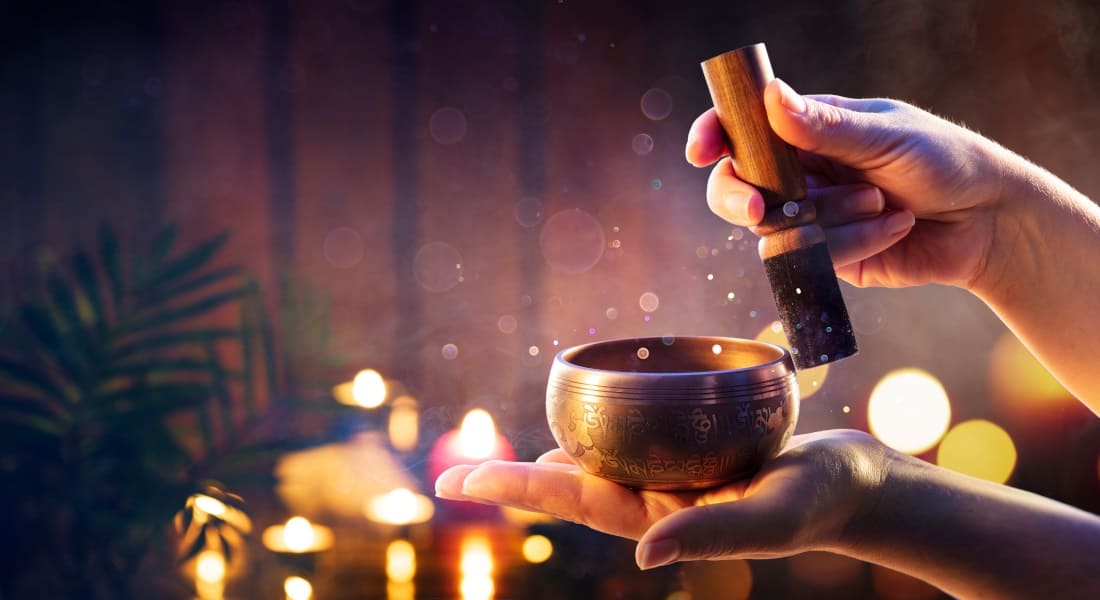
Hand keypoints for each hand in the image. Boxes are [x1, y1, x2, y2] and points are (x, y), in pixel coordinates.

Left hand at [435, 429, 891, 568]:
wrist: (861, 488)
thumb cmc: (824, 501)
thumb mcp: (771, 516)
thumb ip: (711, 534)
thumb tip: (643, 552)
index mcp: (662, 520)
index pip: (574, 503)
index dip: (516, 490)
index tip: (458, 483)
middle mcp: (658, 503)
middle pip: (572, 490)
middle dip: (515, 483)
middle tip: (456, 477)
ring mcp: (673, 482)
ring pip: (598, 470)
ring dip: (552, 464)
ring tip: (505, 460)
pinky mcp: (694, 460)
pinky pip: (635, 447)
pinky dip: (602, 437)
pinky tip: (588, 424)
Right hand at [690, 79, 1010, 290]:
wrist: (988, 223)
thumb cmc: (945, 161)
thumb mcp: (885, 136)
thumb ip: (825, 126)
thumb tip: (771, 96)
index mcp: (808, 130)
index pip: (744, 129)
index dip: (714, 136)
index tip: (703, 150)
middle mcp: (802, 173)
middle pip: (736, 185)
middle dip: (739, 197)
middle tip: (758, 207)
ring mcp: (812, 217)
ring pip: (775, 227)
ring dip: (829, 217)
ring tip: (882, 202)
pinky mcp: (829, 257)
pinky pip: (813, 257)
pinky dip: (854, 242)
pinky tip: (895, 227)